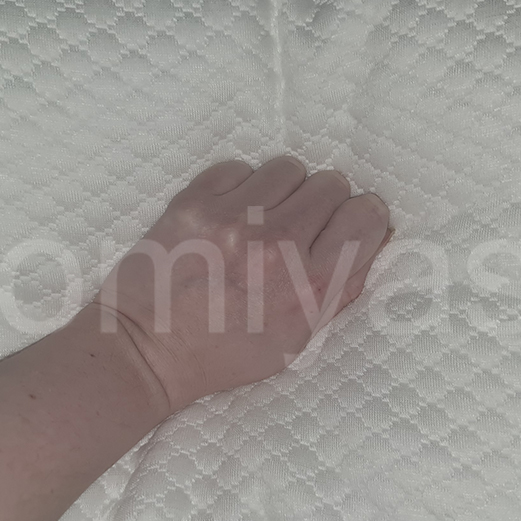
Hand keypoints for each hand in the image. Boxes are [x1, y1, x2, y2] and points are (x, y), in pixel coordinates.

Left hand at [90, 157, 390, 412]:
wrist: (145, 350)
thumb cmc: (223, 353)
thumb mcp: (298, 338)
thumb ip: (342, 286)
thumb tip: (375, 235)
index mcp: (309, 286)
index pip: (366, 217)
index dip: (361, 219)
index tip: (347, 226)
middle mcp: (276, 246)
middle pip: (331, 184)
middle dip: (321, 205)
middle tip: (298, 230)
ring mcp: (233, 218)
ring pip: (288, 168)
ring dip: (282, 191)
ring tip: (261, 220)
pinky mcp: (194, 201)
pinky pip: (241, 167)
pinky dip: (239, 188)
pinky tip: (228, 217)